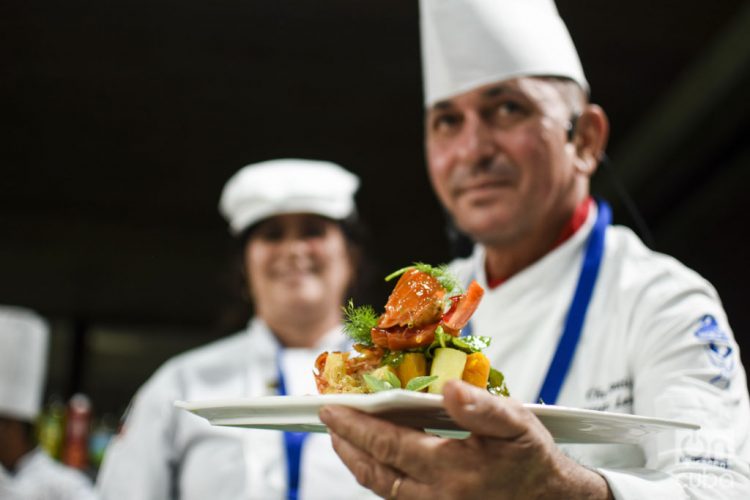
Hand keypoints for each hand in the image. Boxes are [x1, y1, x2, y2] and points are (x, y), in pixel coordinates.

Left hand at [319, 380, 611, 498]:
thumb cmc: (533, 461)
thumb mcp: (516, 426)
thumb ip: (481, 407)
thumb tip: (447, 388)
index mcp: (451, 471)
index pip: (388, 445)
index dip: (355, 426)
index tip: (330, 408)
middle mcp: (436, 497)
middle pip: (375, 472)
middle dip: (347, 445)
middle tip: (328, 421)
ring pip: (383, 488)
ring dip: (359, 461)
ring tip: (344, 438)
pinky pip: (398, 496)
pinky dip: (380, 474)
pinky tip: (378, 457)